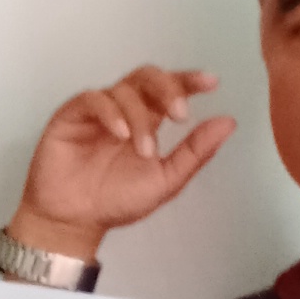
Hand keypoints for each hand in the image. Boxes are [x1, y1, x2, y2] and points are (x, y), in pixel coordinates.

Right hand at [9, 67, 236, 260]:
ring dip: (139, 118)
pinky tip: (120, 133)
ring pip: (123, 90)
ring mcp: (97, 110)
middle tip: (180, 113)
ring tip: (144, 150)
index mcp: (147, 121)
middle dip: (167, 88)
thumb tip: (229, 123)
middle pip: (147, 77)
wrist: (75, 221)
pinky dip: (110, 112)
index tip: (211, 83)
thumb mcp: (166, 180)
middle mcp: (123, 109)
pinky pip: (93, 99)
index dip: (189, 80)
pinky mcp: (71, 115)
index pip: (169, 89)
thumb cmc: (116, 201)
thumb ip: (195, 152)